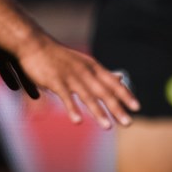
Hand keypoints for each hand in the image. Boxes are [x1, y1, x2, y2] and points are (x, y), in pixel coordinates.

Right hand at [12, 38, 140, 128]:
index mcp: (93, 67)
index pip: (113, 83)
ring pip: (88, 97)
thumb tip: (121, 78)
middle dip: (117, 109)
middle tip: (128, 123)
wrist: (34, 45)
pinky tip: (78, 121)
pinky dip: (72, 109)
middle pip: (104, 93)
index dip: (126, 95)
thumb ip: (102, 73)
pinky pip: (65, 97)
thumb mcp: (85, 62)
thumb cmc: (60, 57)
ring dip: (99, 113)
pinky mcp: (55, 81)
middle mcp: (85, 72)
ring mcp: (70, 76)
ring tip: (108, 127)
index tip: (137, 107)